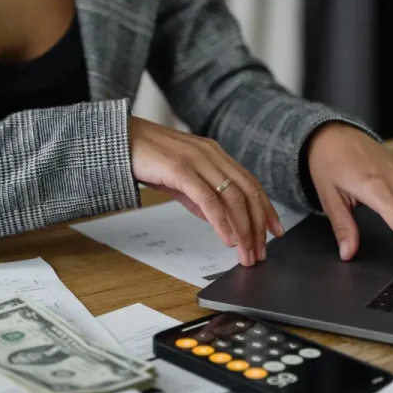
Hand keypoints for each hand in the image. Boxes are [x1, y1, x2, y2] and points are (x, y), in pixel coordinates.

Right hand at [129, 116, 283, 265]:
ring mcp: (197, 161)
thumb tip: (217, 219)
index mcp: (215, 154)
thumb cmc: (146, 157)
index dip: (266, 208)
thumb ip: (199, 196)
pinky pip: (208, 199)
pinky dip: (221, 221)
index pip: (250, 183)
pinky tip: (227, 238)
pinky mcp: (181, 169)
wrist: (117, 140)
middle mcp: (212, 155)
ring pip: (232, 197)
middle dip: (258, 225)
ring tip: (246, 252)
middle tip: (261, 251)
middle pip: (247, 192)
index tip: (275, 231)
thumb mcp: (180, 178)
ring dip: (243, 229)